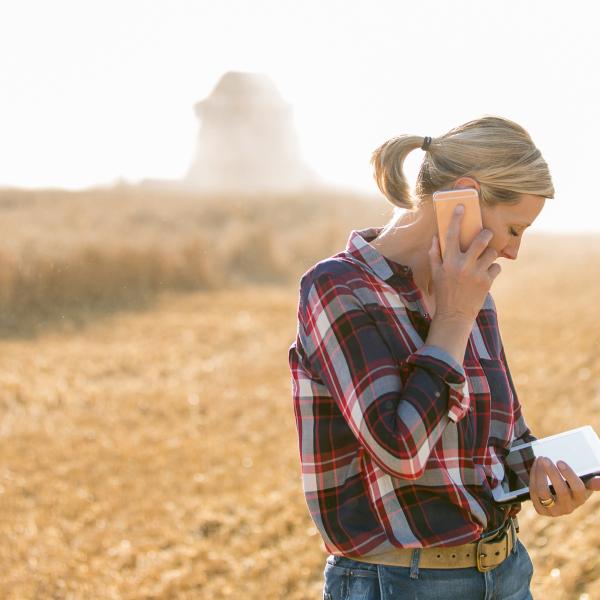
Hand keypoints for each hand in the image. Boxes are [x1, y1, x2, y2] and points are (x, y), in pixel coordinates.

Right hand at [429, 204, 500, 322]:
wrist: (454, 315)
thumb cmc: (443, 292)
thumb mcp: (436, 274)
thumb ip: (435, 255)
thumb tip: (435, 238)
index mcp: (448, 261)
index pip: (451, 235)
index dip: (456, 219)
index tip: (461, 207)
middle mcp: (462, 265)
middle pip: (481, 240)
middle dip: (486, 234)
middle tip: (486, 235)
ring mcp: (476, 273)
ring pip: (492, 253)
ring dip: (490, 254)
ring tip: (485, 260)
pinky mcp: (487, 282)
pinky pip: (496, 267)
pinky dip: (493, 269)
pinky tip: (486, 275)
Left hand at [530, 456, 595, 516]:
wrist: (558, 499)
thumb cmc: (573, 486)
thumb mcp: (584, 484)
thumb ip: (593, 482)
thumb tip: (599, 481)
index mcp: (580, 499)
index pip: (578, 489)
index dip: (569, 475)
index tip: (560, 461)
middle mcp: (568, 507)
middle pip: (561, 491)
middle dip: (552, 473)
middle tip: (545, 459)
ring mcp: (553, 510)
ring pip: (544, 492)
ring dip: (539, 474)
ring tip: (539, 460)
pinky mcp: (540, 509)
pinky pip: (534, 492)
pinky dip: (533, 477)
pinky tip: (535, 465)